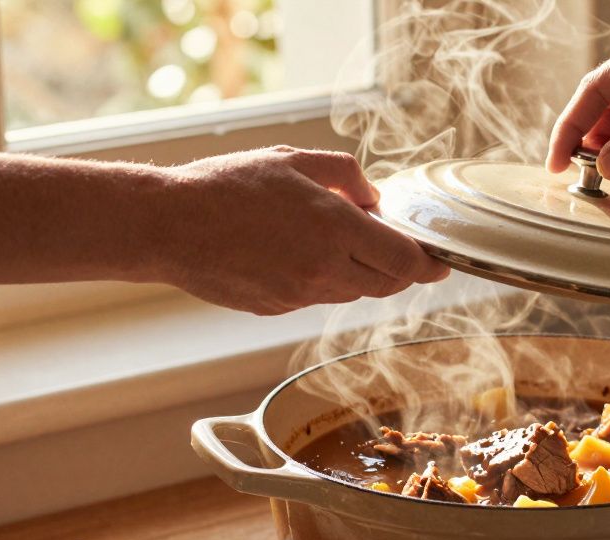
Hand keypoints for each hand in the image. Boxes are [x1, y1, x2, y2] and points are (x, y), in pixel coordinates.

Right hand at [160, 146, 448, 314]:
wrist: (167, 226)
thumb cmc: (225, 185)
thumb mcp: (293, 160)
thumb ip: (346, 176)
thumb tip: (375, 201)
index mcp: (334, 229)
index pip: (405, 262)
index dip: (430, 264)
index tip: (441, 262)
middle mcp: (323, 269)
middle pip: (387, 284)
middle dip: (400, 269)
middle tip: (397, 248)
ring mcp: (300, 295)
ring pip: (353, 292)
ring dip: (360, 272)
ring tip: (337, 240)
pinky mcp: (277, 308)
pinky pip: (318, 297)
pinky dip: (324, 280)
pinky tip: (297, 254)